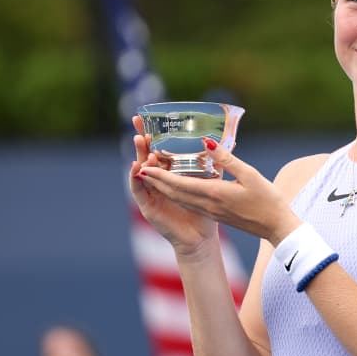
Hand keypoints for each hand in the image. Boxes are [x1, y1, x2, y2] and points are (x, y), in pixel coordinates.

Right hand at [130, 115, 217, 256]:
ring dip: (139, 154)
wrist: (200, 238)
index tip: (150, 117)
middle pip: (146, 155)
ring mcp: (151, 193)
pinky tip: (137, 167)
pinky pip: (139, 190)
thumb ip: (213, 163)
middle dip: (141, 138)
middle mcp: (159, 181)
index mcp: (172, 173)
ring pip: (141, 170)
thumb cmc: (206, 211)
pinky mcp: (147, 206)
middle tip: (136, 122)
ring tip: (140, 140)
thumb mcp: (211, 182)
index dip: (154, 134)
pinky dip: (136, 178)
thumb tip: (220, 143)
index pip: (160, 149)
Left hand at [136, 136, 300, 245]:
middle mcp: (208, 204)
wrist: (276, 227)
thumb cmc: (267, 200)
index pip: (180, 184)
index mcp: (214, 194)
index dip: (160, 176)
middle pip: (175, 192)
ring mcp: (211, 211)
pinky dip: (177, 193)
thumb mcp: (250, 174)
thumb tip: (207, 142)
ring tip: (152, 175)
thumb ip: (226, 159)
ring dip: (164, 188)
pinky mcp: (216, 214)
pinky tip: (176, 187)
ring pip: (181, 198)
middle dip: (156, 181)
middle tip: (141, 167)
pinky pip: (190, 202)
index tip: (144, 166)